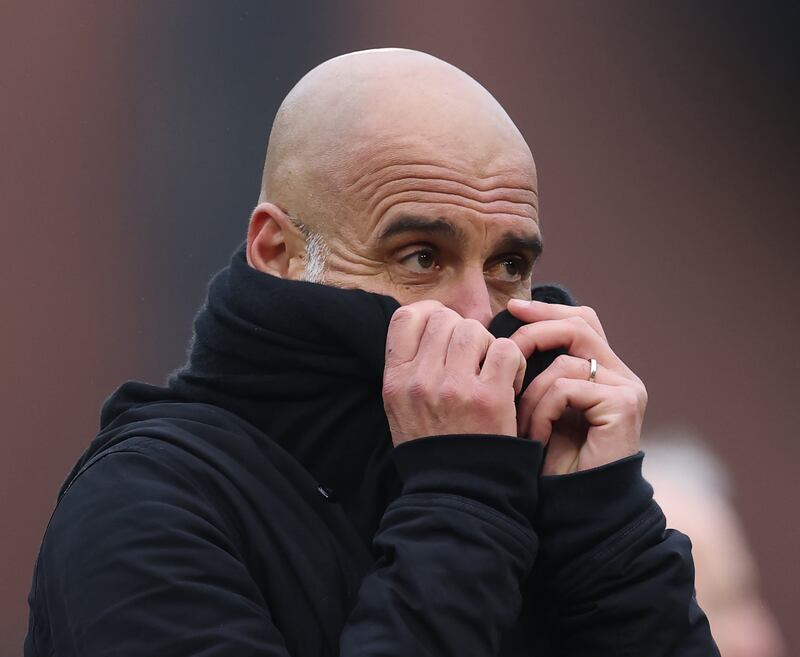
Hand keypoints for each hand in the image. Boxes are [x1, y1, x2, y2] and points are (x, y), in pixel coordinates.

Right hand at [383, 301, 526, 445]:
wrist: (456, 492)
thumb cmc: (432, 446)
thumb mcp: (400, 406)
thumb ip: (409, 365)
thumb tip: (431, 322)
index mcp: (395, 379)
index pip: (406, 316)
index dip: (429, 313)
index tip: (443, 329)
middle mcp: (420, 379)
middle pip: (445, 318)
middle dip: (462, 332)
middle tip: (472, 359)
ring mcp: (454, 387)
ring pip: (475, 330)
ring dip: (487, 345)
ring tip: (489, 371)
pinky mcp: (489, 398)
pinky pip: (506, 349)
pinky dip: (513, 361)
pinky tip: (508, 382)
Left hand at [506, 299, 646, 474]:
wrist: (574, 508)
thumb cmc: (552, 462)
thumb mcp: (540, 408)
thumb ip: (537, 373)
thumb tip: (506, 334)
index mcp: (604, 372)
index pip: (580, 322)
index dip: (547, 312)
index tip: (513, 309)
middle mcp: (621, 375)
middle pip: (579, 326)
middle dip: (537, 331)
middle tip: (506, 346)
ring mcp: (627, 389)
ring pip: (564, 362)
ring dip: (531, 394)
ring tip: (521, 426)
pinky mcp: (624, 405)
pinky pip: (567, 388)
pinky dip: (542, 411)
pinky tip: (536, 438)